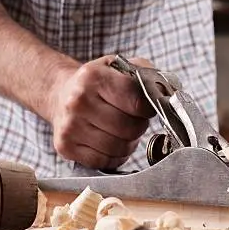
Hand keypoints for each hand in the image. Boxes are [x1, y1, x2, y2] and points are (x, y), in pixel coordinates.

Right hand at [45, 55, 154, 169]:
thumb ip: (148, 76)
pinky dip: (114, 156)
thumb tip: (168, 96)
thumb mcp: (121, 68)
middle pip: (129, 128)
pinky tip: (109, 143)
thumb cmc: (98, 84)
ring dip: (127, 143)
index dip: (148, 109)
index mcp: (93, 77)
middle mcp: (77, 101)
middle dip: (138, 126)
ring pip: (118, 148)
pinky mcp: (65, 146)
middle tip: (132, 120)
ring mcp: (69, 126)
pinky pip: (104, 162)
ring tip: (120, 131)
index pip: (137, 102)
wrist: (60, 95)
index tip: (145, 108)